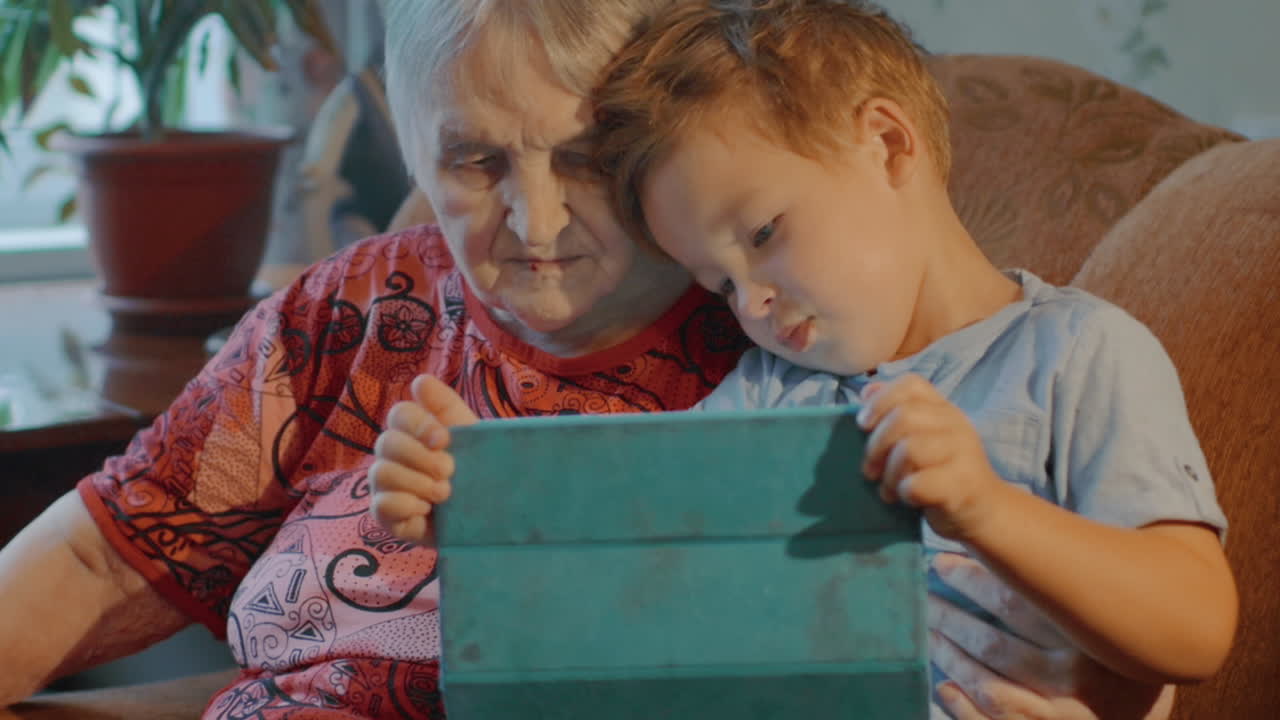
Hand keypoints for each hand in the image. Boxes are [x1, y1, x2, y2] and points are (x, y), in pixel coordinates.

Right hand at [368, 374, 477, 542]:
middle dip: (422, 457)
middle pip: (387, 442)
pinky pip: (382, 504)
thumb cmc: (475, 470)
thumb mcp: (469, 436)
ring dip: (418, 483)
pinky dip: (408, 506)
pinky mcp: (384, 513)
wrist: (485, 515)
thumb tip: (420, 381)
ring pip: (382, 472)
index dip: (420, 424)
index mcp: (413, 430)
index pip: (400, 414)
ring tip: (444, 494)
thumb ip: (446, 407)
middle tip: (450, 472)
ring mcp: (384, 483)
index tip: (444, 439)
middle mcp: (393, 454)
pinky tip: (428, 511)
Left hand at [856, 375, 1005, 539]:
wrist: (984, 512)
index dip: (880, 401)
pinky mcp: (962, 485)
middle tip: (870, 469)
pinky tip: (907, 499)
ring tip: (889, 489)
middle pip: (902, 417)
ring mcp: (963, 453)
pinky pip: (916, 483)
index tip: (864, 425)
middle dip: (876, 445)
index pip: (911, 384)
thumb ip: (897, 414)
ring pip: (908, 449)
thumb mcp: (922, 438)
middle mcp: (956, 424)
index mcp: (943, 409)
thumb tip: (867, 393)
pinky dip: (903, 492)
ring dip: (889, 474)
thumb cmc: (942, 475)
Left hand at [928, 552, 1172, 719]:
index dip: (970, 579)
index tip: (940, 562)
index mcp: (1088, 636)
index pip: (1014, 601)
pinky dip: (962, 705)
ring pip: (987, 685)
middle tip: (924, 596)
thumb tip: (995, 541)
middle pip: (993, 644)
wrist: (1142, 712)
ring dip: (950, 657)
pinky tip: (943, 684)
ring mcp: (1058, 715)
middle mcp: (1074, 678)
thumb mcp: (1102, 611)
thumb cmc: (1114, 650)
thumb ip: (1059, 582)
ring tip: (929, 632)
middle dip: (950, 616)